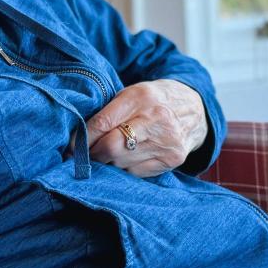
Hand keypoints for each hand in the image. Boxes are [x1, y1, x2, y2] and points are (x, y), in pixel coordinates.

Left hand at [86, 79, 207, 176]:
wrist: (195, 109)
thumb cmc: (154, 100)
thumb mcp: (132, 94)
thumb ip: (109, 110)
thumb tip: (79, 135)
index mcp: (141, 97)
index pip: (103, 122)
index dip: (83, 138)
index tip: (72, 146)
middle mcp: (156, 119)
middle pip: (111, 147)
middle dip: (93, 154)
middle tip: (85, 154)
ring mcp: (166, 141)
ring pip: (121, 163)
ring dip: (108, 163)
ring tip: (105, 156)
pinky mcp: (172, 159)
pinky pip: (136, 173)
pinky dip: (124, 169)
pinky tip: (124, 161)